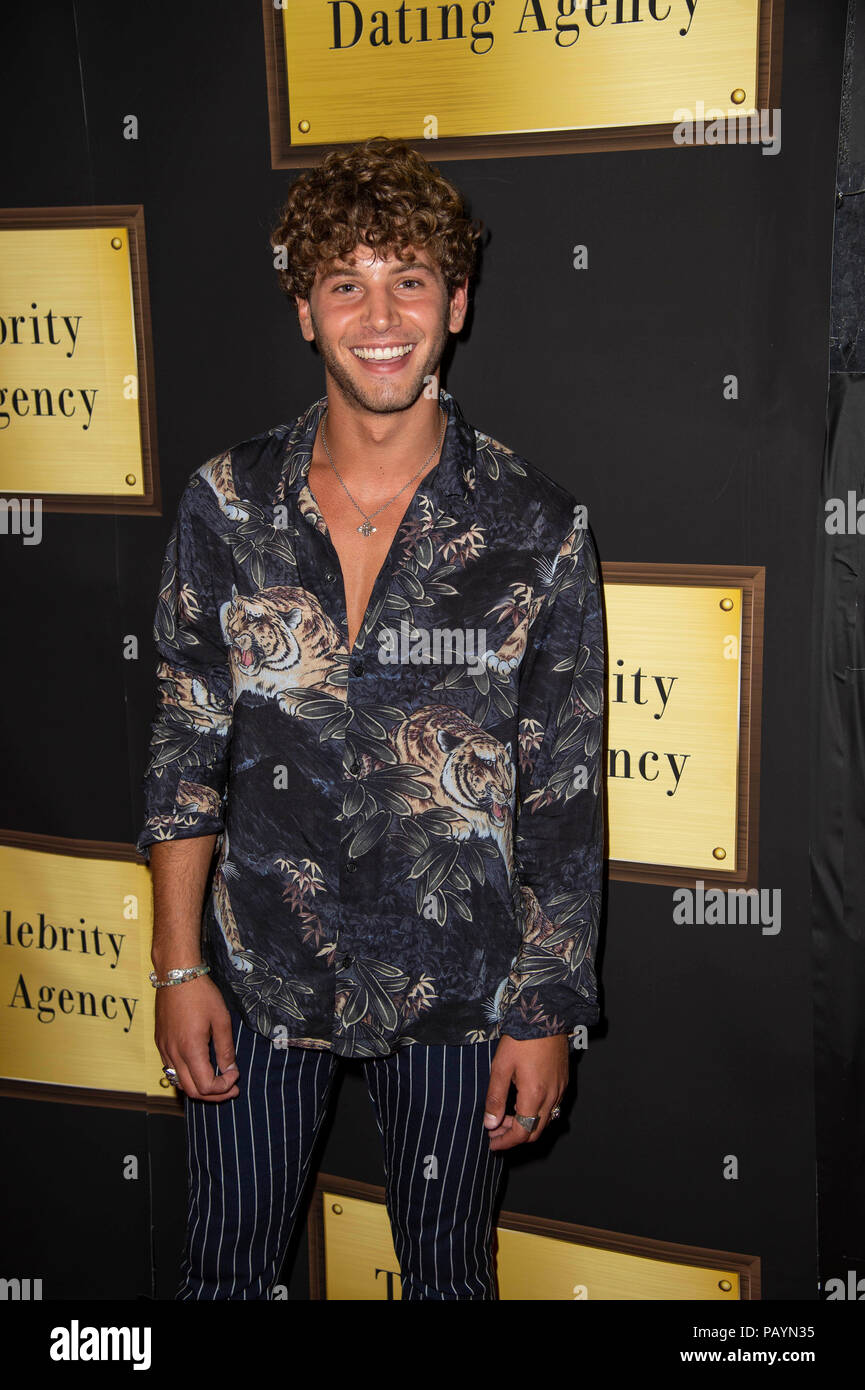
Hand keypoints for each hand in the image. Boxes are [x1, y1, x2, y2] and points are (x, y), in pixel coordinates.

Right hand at [155, 974, 239, 1101]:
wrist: (176, 975)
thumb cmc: (201, 994)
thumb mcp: (221, 1020)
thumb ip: (225, 1049)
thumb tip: (230, 1071)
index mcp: (190, 1049)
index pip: (206, 1086)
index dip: (224, 1087)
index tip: (235, 1076)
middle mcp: (173, 1053)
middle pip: (191, 1091)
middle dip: (213, 1094)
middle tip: (230, 1088)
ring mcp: (163, 1049)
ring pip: (179, 1083)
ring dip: (199, 1087)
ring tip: (217, 1081)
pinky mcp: (159, 1042)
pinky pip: (170, 1069)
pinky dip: (186, 1076)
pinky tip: (199, 1067)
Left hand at [483, 1034, 568, 1150]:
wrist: (546, 1016)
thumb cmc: (522, 1039)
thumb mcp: (501, 1067)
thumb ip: (495, 1097)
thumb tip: (490, 1124)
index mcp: (535, 1096)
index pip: (521, 1133)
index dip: (505, 1142)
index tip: (492, 1143)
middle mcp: (552, 1097)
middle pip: (534, 1132)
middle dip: (513, 1137)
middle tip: (495, 1133)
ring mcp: (560, 1090)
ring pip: (544, 1121)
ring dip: (525, 1126)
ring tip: (504, 1118)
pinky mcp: (563, 1082)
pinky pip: (552, 1108)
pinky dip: (536, 1114)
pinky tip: (521, 1104)